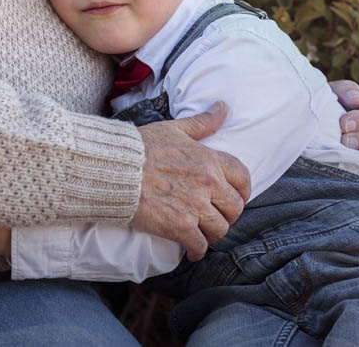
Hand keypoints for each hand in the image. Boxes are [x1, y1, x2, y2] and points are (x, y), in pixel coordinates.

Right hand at [130, 101, 250, 261]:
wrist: (115, 169)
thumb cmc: (141, 147)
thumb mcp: (174, 129)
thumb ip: (202, 122)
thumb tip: (223, 107)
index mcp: (209, 160)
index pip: (242, 177)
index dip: (242, 190)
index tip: (235, 196)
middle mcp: (208, 184)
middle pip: (235, 207)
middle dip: (227, 214)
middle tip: (215, 216)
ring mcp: (195, 207)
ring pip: (220, 229)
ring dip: (212, 233)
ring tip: (202, 233)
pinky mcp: (179, 227)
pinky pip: (200, 246)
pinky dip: (196, 251)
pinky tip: (190, 250)